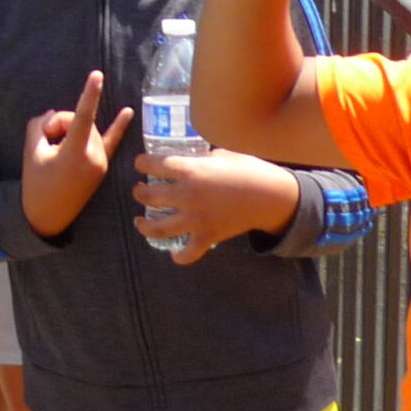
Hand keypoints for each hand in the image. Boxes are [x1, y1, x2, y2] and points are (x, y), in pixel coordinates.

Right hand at [20, 71, 133, 238]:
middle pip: (76, 121)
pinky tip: (128, 112)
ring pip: (85, 129)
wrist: (46, 216)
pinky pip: (112, 142)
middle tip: (45, 142)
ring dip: (68, 132)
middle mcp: (94, 156)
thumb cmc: (36, 183)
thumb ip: (39, 125)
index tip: (97, 75)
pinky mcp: (101, 167)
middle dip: (58, 124)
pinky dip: (119, 126)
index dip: (89, 94)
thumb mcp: (31, 150)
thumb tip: (54, 114)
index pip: (82, 116)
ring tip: (54, 152)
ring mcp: (101, 162)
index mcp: (75, 152)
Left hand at [129, 149, 301, 261]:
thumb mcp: (221, 153)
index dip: (142, 163)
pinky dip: (179, 256)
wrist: (270, 196)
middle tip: (140, 190)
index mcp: (189, 170)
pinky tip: (173, 253)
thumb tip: (190, 155)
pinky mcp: (207, 236)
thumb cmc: (247, 169)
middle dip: (139, 192)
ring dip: (144, 225)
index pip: (153, 164)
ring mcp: (195, 219)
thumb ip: (200, 157)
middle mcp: (187, 195)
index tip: (140, 163)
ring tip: (140, 221)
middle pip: (148, 196)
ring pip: (158, 228)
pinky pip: (188, 253)